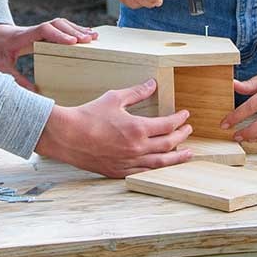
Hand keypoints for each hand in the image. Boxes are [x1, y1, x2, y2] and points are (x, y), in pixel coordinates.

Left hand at [0, 19, 96, 90]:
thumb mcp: (0, 68)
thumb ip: (16, 80)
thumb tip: (34, 95)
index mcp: (23, 37)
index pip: (44, 31)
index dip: (59, 35)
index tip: (73, 42)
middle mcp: (33, 30)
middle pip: (57, 24)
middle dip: (74, 31)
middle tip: (89, 40)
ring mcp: (38, 30)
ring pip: (60, 24)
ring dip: (76, 29)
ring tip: (93, 36)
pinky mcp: (41, 32)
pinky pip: (59, 28)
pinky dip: (72, 30)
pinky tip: (84, 34)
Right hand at [35, 79, 193, 177]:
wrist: (68, 136)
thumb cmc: (89, 115)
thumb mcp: (114, 98)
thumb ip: (136, 92)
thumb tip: (152, 84)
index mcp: (137, 128)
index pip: (168, 125)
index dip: (179, 120)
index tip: (185, 115)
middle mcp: (137, 148)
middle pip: (168, 144)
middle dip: (182, 137)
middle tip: (189, 131)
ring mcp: (129, 162)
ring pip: (160, 162)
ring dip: (177, 157)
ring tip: (188, 154)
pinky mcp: (119, 171)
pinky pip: (144, 172)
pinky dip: (157, 169)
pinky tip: (162, 165)